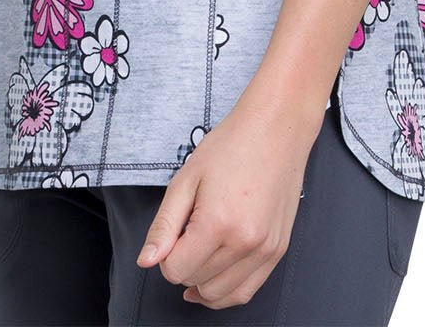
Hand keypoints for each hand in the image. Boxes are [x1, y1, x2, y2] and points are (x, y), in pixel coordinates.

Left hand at [135, 92, 321, 309]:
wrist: (276, 129)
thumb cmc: (231, 146)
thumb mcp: (186, 178)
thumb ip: (164, 225)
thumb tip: (146, 261)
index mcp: (218, 223)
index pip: (175, 270)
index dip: (166, 254)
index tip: (173, 232)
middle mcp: (245, 243)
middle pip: (196, 282)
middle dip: (184, 264)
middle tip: (189, 231)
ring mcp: (266, 250)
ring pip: (220, 295)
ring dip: (202, 281)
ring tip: (199, 253)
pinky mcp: (278, 250)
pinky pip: (247, 292)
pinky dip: (226, 291)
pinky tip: (214, 275)